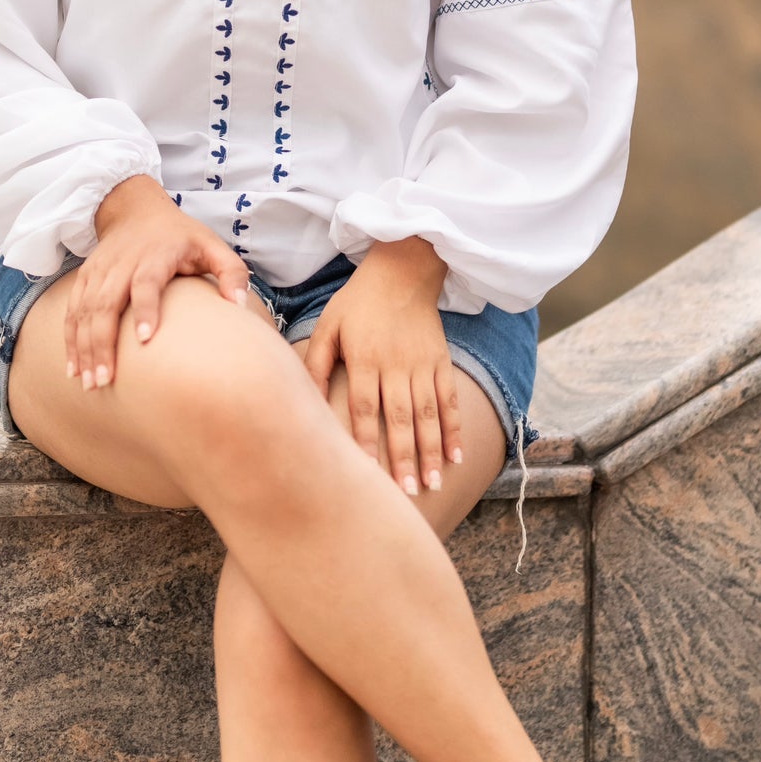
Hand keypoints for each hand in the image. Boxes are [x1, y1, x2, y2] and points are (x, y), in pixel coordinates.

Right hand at [65, 174, 249, 391]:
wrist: (135, 209)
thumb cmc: (180, 235)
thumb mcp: (211, 245)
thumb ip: (231, 272)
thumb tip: (239, 305)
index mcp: (156, 254)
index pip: (146, 281)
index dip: (145, 308)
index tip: (146, 340)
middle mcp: (122, 262)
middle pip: (107, 303)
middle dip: (103, 343)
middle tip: (106, 380)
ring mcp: (100, 270)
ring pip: (85, 310)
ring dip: (84, 348)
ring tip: (90, 384)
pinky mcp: (85, 278)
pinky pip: (73, 310)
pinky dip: (71, 339)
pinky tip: (74, 368)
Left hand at [302, 238, 461, 496]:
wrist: (402, 269)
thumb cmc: (358, 301)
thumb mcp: (328, 325)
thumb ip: (316, 362)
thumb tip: (304, 400)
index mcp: (364, 356)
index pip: (365, 406)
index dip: (367, 440)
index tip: (366, 474)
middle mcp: (395, 362)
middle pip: (400, 417)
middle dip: (404, 457)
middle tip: (408, 492)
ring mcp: (422, 362)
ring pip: (428, 414)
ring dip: (431, 451)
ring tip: (432, 483)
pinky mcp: (441, 360)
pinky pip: (449, 399)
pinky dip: (454, 428)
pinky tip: (456, 456)